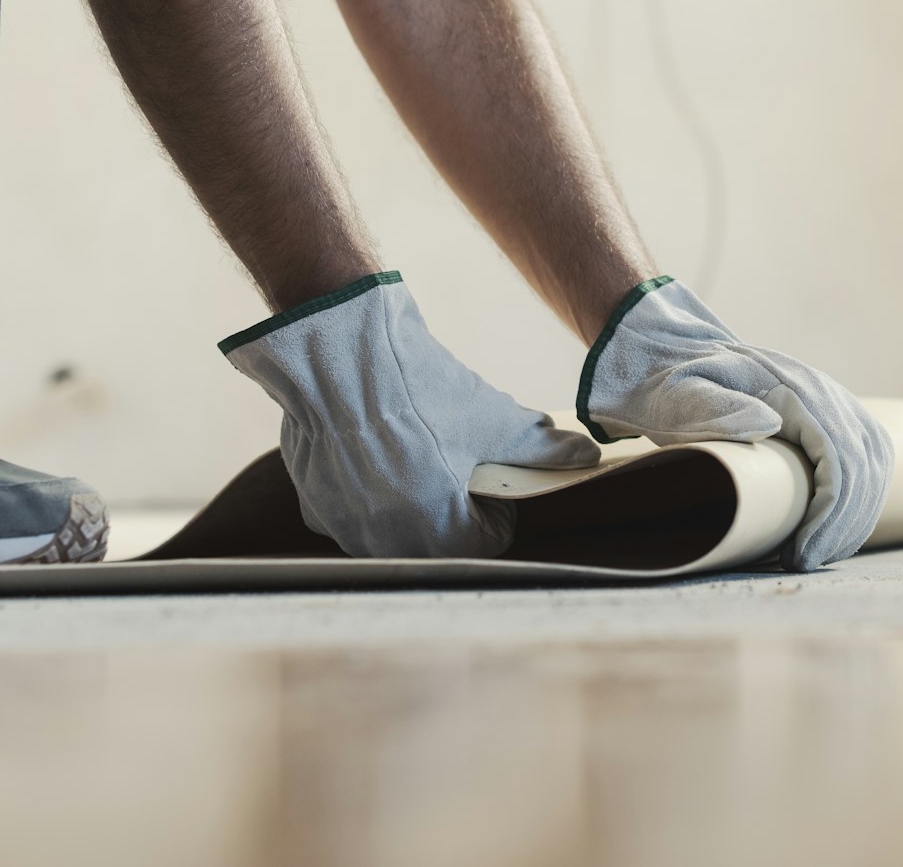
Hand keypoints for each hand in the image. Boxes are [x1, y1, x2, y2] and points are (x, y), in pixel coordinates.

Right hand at [222, 273, 599, 557]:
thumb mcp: (493, 418)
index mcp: (441, 531)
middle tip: (452, 464)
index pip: (487, 542)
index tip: (487, 476)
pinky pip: (353, 516)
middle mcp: (390, 543)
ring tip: (412, 455)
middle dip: (452, 511)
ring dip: (409, 507)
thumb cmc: (422, 391)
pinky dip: (366, 495)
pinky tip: (371, 454)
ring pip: (394, 533)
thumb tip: (585, 456)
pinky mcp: (316, 508)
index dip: (495, 507)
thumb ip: (543, 448)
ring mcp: (348, 530)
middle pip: (439, 543)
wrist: (342, 358)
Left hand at [577, 278, 893, 570]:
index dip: (830, 513)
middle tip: (804, 563)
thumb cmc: (676, 387)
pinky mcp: (833, 421)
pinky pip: (865, 464)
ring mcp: (834, 405)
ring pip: (873, 468)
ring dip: (852, 519)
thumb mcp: (682, 395)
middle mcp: (826, 395)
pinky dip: (854, 504)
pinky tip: (828, 534)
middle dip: (842, 526)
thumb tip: (767, 424)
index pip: (840, 457)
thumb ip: (716, 407)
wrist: (678, 360)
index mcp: (796, 390)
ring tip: (815, 555)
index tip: (802, 553)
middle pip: (864, 468)